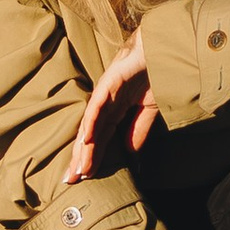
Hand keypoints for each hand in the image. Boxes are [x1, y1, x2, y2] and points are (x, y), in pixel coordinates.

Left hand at [64, 31, 155, 183]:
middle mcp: (105, 105)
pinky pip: (98, 106)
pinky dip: (92, 123)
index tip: (84, 179)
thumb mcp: (147, 112)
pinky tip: (87, 140)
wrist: (158, 49)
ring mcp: (105, 94)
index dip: (92, 159)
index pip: (100, 140)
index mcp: (113, 111)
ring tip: (78, 169)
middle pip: (90, 136)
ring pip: (91, 125)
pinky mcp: (109, 83)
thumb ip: (137, 132)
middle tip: (70, 181)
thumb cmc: (152, 75)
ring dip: (84, 148)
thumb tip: (131, 159)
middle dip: (81, 158)